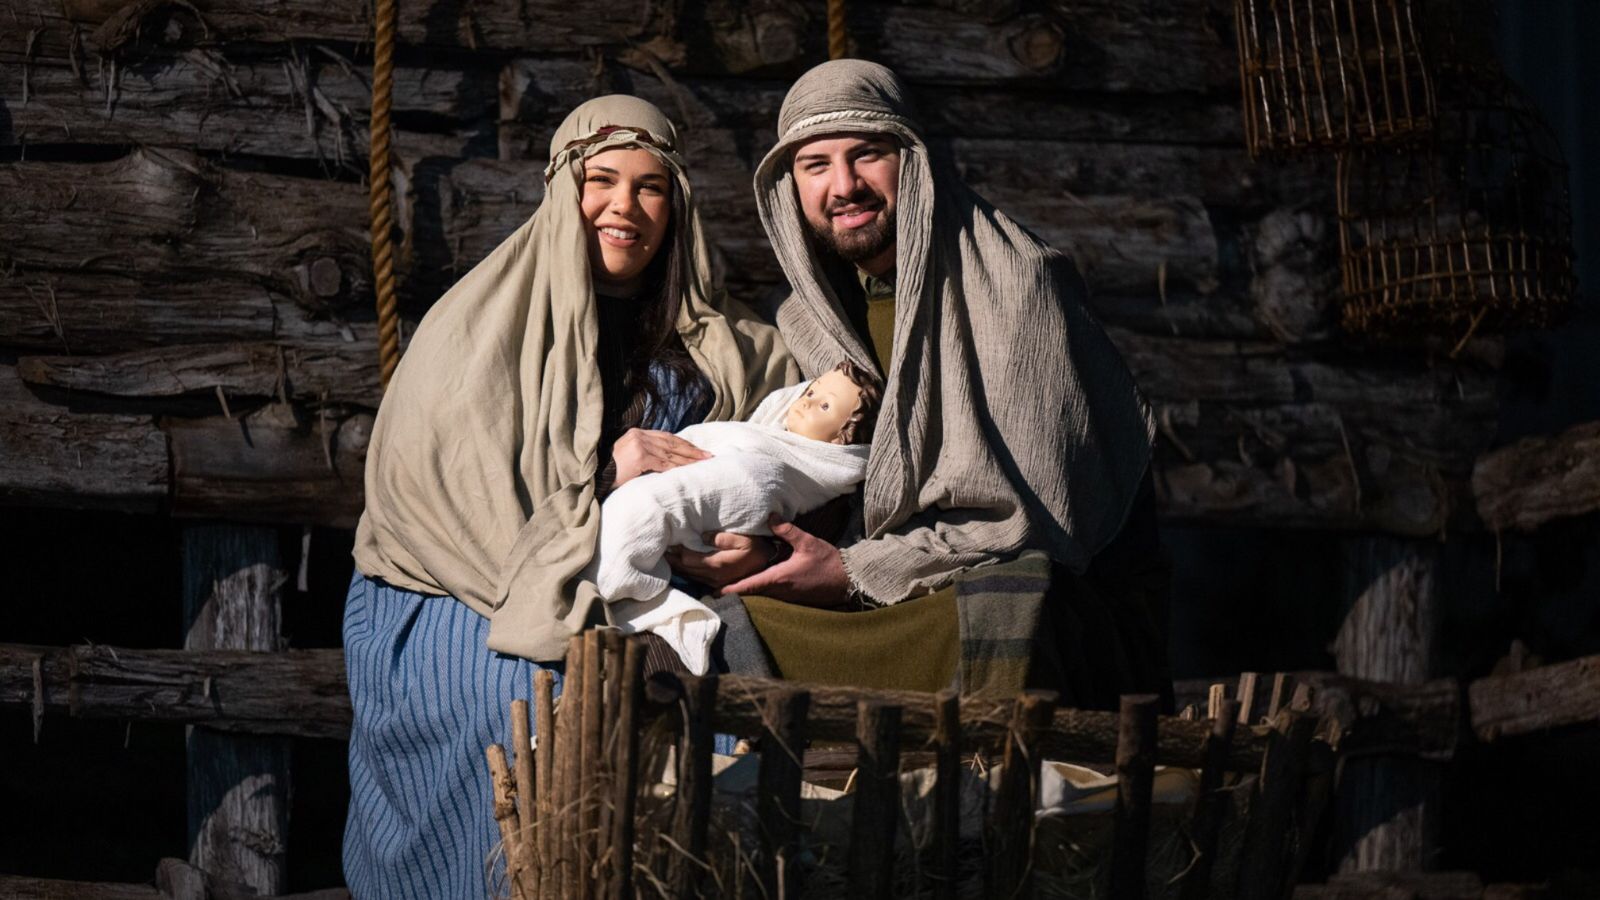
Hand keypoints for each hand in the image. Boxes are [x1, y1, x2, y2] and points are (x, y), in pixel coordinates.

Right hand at [611, 428, 710, 487]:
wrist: (593, 477)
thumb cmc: (610, 471)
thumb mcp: (627, 456)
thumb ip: (644, 453)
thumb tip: (665, 460)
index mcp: (637, 433)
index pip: (666, 437)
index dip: (683, 444)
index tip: (697, 450)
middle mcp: (639, 436)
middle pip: (672, 443)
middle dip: (691, 450)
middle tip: (707, 456)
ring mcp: (639, 445)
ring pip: (670, 454)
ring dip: (688, 460)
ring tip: (702, 463)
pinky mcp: (639, 457)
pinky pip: (663, 464)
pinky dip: (676, 468)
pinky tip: (687, 471)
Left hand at [667, 532, 773, 592]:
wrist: (772, 566)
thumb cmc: (758, 548)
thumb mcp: (743, 538)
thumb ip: (722, 537)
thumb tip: (702, 535)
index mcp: (717, 564)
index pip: (689, 558)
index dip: (676, 551)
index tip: (666, 544)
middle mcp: (714, 576)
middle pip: (686, 569)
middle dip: (672, 561)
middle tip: (659, 553)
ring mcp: (716, 582)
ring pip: (691, 576)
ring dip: (678, 568)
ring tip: (666, 560)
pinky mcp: (720, 585)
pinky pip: (698, 580)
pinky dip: (687, 574)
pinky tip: (682, 569)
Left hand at [723, 516, 850, 607]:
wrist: (847, 581)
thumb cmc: (827, 562)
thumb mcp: (807, 542)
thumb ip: (787, 530)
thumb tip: (770, 516)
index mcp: (779, 578)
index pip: (749, 586)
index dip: (731, 589)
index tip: (715, 592)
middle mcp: (780, 592)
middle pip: (751, 594)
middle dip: (734, 591)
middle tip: (714, 586)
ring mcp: (787, 598)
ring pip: (760, 596)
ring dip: (746, 592)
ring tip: (729, 586)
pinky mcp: (794, 600)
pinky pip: (772, 597)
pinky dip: (760, 593)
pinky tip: (755, 586)